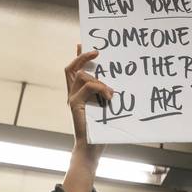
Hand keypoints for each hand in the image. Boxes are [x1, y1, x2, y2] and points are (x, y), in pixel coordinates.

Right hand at [62, 45, 111, 191]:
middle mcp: (72, 94)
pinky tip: (110, 97)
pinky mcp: (74, 104)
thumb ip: (106, 95)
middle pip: (70, 68)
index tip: (83, 43)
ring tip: (111, 92)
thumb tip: (121, 83)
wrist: (91, 148)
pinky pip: (87, 87)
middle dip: (82, 56)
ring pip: (82, 76)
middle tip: (97, 50)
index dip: (78, 56)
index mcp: (78, 94)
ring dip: (100, 80)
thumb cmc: (102, 130)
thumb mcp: (106, 108)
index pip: (73, 70)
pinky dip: (101, 88)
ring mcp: (71, 99)